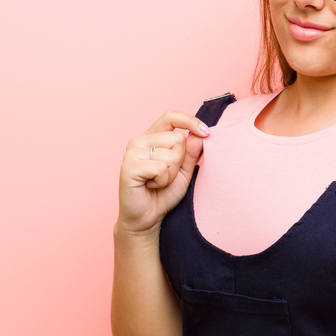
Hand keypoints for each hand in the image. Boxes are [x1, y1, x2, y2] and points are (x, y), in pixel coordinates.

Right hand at [116, 110, 209, 237]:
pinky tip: (151, 186)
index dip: (190, 121)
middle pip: (178, 138)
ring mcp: (132, 152)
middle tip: (166, 175)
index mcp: (151, 137)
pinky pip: (161, 167)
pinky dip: (162, 181)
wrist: (146, 218)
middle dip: (180, 161)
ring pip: (172, 154)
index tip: (206, 132)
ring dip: (171, 174)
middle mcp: (139, 140)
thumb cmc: (163, 194)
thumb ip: (191, 152)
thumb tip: (200, 134)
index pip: (171, 117)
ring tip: (158, 182)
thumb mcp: (184, 171)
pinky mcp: (129, 166)